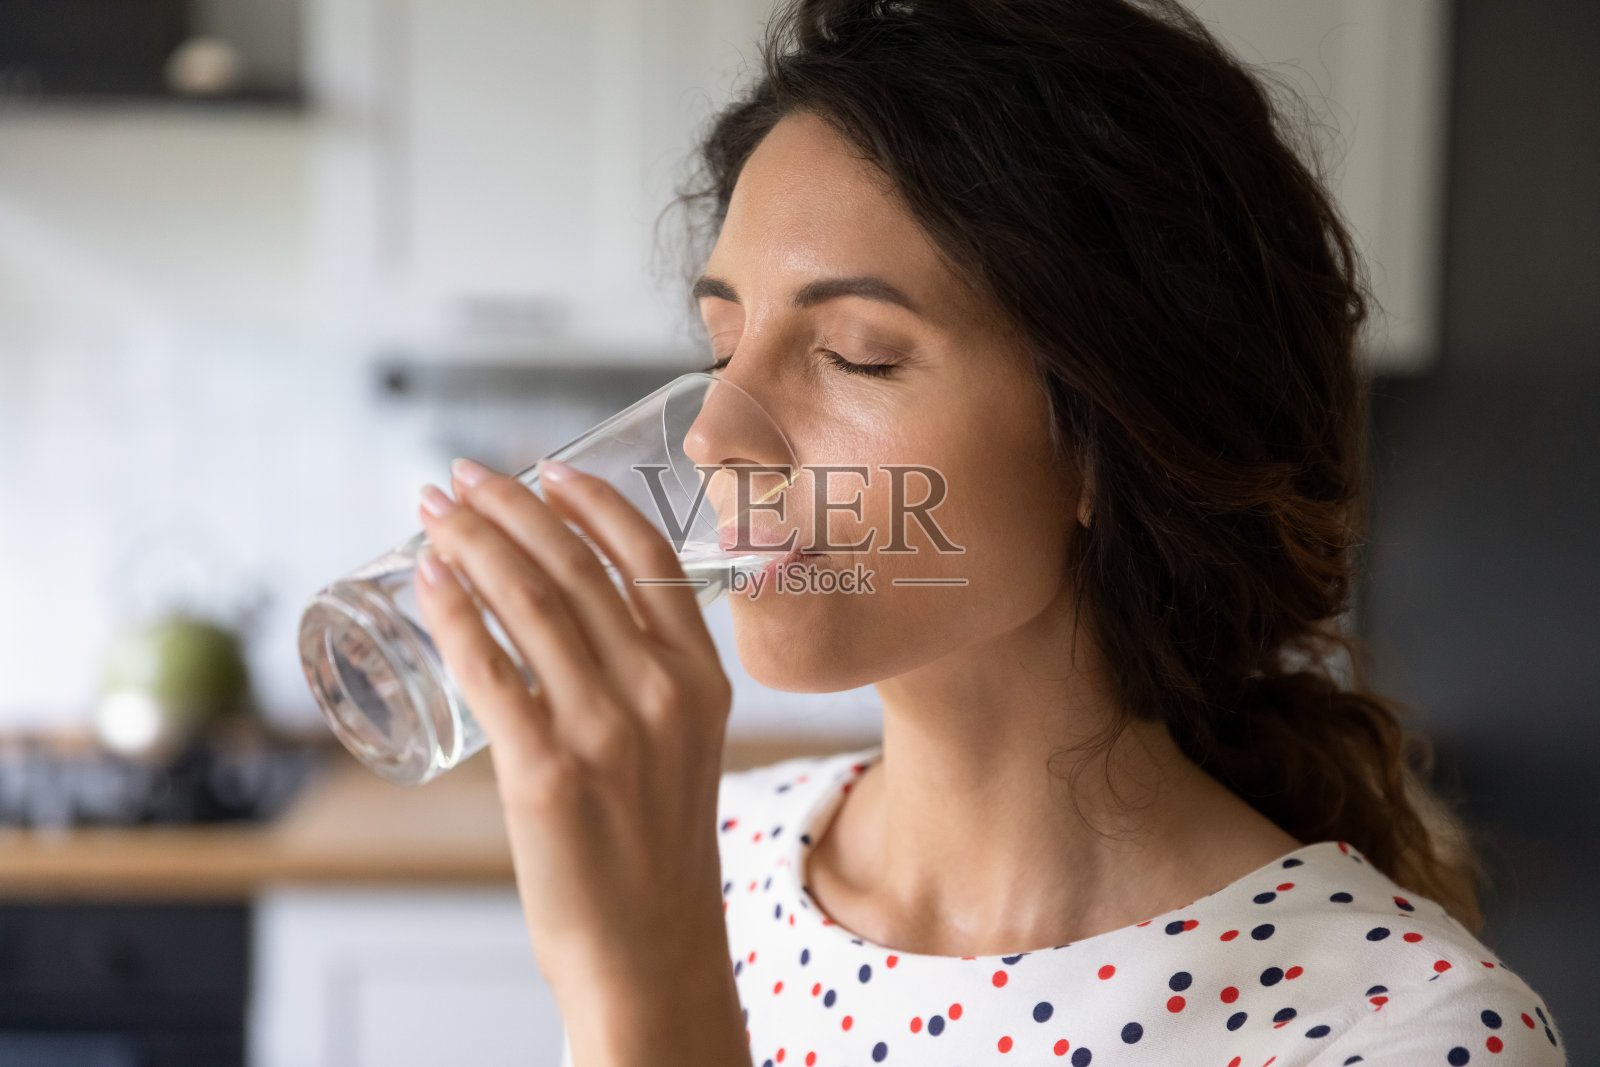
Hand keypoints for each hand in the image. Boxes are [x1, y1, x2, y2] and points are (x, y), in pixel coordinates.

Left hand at [412, 457, 736, 1008]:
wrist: (650, 951)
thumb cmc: (657, 853)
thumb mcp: (684, 748)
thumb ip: (647, 682)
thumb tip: (565, 621)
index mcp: (703, 679)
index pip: (649, 557)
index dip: (589, 500)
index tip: (544, 468)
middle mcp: (661, 692)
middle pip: (576, 567)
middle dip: (510, 506)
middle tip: (462, 476)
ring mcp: (606, 730)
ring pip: (529, 603)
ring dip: (472, 543)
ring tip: (433, 512)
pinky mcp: (546, 772)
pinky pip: (489, 669)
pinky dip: (453, 614)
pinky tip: (427, 581)